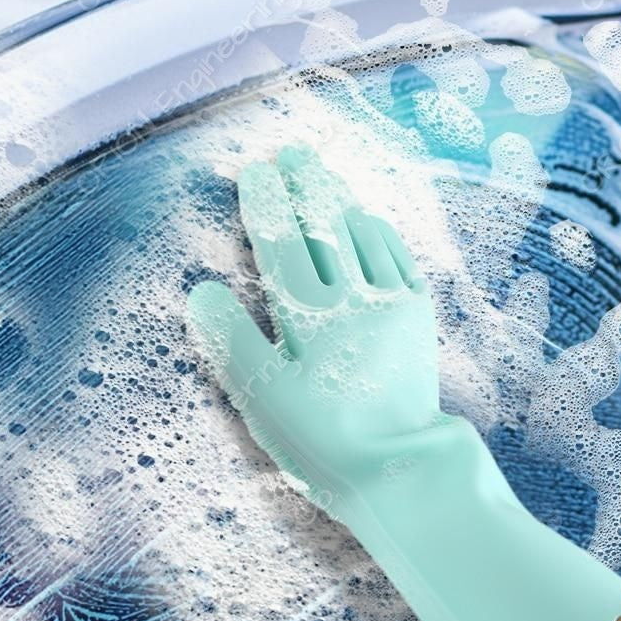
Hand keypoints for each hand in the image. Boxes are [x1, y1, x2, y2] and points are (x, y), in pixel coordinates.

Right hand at [188, 145, 439, 503]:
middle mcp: (352, 298)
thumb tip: (202, 290)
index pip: (281, 244)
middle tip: (291, 152)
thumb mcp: (263, 398)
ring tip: (321, 172)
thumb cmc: (320, 440)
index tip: (255, 172)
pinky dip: (379, 231)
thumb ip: (231, 341)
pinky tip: (367, 219)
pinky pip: (398, 257)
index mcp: (309, 316)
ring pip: (360, 235)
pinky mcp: (418, 317)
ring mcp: (390, 303)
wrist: (400, 469)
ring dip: (338, 199)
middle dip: (304, 185)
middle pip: (324, 226)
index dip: (266, 205)